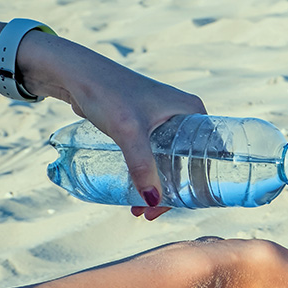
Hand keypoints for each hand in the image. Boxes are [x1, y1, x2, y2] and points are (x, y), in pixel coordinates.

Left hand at [17, 33, 204, 218]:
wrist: (76, 74)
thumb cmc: (107, 93)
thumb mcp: (128, 131)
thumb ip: (141, 165)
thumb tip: (152, 201)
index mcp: (193, 111)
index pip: (210, 153)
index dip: (202, 182)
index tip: (185, 206)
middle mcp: (183, 115)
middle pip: (189, 163)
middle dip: (173, 191)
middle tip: (152, 213)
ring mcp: (164, 120)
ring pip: (169, 162)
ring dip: (157, 186)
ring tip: (139, 208)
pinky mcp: (145, 125)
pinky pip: (154, 156)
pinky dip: (147, 175)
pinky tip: (135, 191)